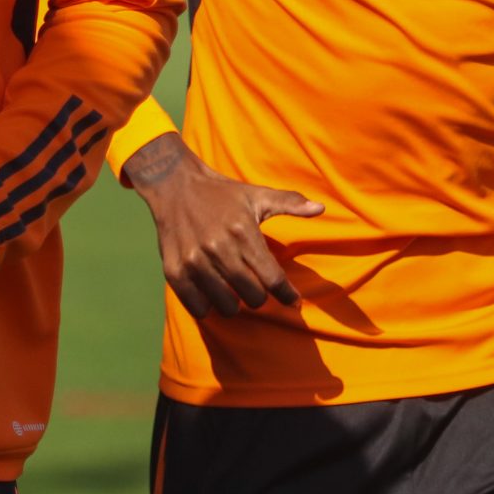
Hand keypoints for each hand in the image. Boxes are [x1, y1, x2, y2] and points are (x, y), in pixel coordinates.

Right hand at [122, 133, 323, 318]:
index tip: (293, 301)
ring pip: (227, 307)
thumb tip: (320, 208)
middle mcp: (218, 249)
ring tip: (234, 291)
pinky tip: (213, 294)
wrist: (174, 185)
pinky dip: (209, 306)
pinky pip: (198, 308)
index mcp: (243, 232)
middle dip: (260, 297)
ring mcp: (194, 262)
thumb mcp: (257, 194)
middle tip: (257, 288)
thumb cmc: (222, 194)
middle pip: (252, 297)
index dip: (287, 294)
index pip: (272, 278)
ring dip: (235, 304)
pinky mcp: (174, 271)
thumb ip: (290, 203)